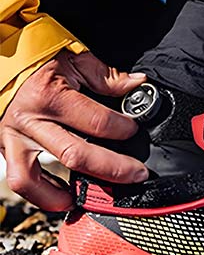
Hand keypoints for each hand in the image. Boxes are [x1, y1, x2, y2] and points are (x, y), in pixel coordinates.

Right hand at [0, 50, 148, 210]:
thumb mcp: (76, 59)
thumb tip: (138, 83)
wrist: (4, 63)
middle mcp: (30, 121)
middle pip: (76, 155)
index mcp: (50, 95)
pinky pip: (22, 180)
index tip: (134, 129)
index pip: (97, 121)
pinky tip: (66, 195)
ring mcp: (14, 138)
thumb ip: (108, 76)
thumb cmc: (38, 59)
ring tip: (97, 195)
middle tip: (137, 173)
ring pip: (36, 179)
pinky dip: (44, 194)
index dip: (123, 128)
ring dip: (68, 193)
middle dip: (113, 169)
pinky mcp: (7, 149)